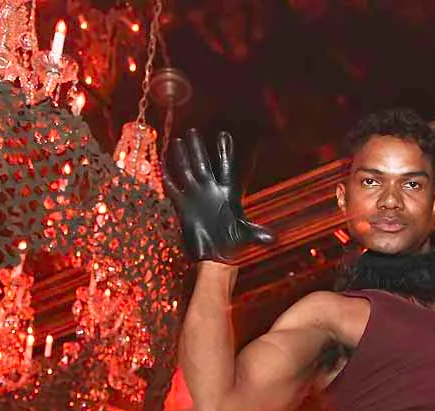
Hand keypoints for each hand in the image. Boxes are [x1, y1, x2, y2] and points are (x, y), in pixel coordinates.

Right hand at [163, 129, 274, 262]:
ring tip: (177, 140)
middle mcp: (210, 190)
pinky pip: (173, 188)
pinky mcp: (183, 206)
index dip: (225, 152)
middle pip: (203, 164)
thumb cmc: (232, 244)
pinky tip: (161, 164)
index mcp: (227, 193)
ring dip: (181, 157)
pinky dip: (166, 177)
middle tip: (193, 131)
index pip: (226, 167)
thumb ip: (257, 234)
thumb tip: (273, 239)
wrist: (215, 255)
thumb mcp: (246, 236)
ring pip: (186, 171)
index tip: (224, 135)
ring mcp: (195, 196)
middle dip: (198, 148)